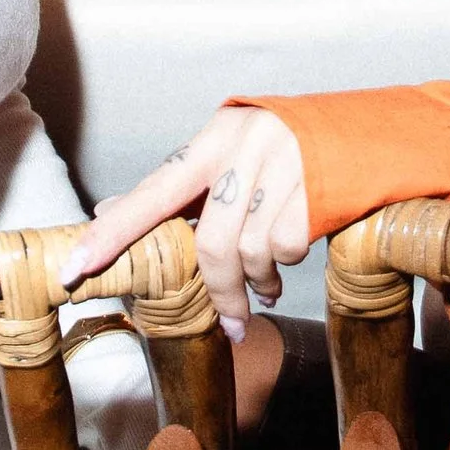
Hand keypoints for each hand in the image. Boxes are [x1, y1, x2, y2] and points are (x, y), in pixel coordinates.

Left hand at [61, 109, 311, 334]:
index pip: (153, 191)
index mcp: (214, 139)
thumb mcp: (232, 155)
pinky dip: (286, 263)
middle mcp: (246, 147)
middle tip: (230, 319)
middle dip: (219, 290)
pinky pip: (287, 247)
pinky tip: (292, 255)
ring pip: (251, 251)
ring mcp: (285, 166)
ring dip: (257, 281)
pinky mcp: (319, 187)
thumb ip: (180, 186)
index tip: (76, 267)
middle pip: (212, 241)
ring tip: (267, 285)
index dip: (113, 233)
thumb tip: (109, 213)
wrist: (373, 131)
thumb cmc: (288, 148)